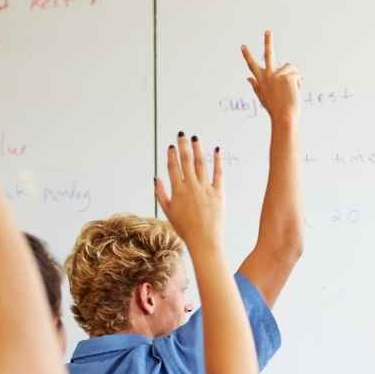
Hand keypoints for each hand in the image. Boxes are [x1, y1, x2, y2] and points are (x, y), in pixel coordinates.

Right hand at [155, 133, 223, 250]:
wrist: (204, 239)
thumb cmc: (185, 228)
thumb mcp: (168, 212)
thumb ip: (161, 194)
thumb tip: (156, 178)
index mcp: (178, 191)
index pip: (173, 167)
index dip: (172, 155)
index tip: (171, 145)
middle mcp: (191, 186)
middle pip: (186, 161)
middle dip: (183, 146)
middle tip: (182, 134)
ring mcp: (205, 188)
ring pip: (201, 164)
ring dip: (198, 149)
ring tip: (196, 138)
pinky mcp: (218, 192)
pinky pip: (218, 173)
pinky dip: (218, 161)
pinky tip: (217, 150)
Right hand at [241, 30, 302, 122]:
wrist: (284, 116)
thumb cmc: (275, 109)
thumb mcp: (263, 97)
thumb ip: (256, 86)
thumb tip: (248, 78)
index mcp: (261, 80)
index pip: (252, 65)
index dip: (248, 55)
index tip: (243, 46)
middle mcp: (268, 75)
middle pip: (268, 54)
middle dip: (268, 41)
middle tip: (268, 31)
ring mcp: (277, 74)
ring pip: (290, 68)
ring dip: (294, 77)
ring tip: (292, 91)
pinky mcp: (287, 76)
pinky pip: (297, 74)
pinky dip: (299, 82)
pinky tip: (296, 91)